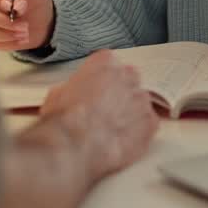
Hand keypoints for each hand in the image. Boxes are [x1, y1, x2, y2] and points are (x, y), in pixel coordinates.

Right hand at [41, 50, 158, 180]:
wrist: (75, 145)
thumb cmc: (65, 120)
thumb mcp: (57, 93)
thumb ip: (75, 87)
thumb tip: (74, 95)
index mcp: (105, 62)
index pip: (109, 63)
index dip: (101, 80)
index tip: (96, 91)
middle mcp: (128, 76)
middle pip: (129, 80)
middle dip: (119, 94)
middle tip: (104, 111)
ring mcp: (142, 99)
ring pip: (139, 103)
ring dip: (129, 114)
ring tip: (112, 130)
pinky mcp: (150, 123)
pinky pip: (148, 124)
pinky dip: (139, 133)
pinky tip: (122, 141)